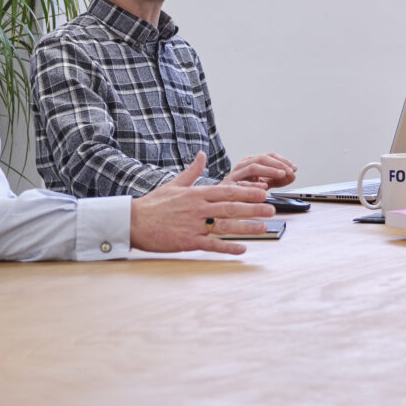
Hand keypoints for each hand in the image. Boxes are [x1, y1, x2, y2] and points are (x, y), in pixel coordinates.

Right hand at [130, 153, 273, 253]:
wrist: (133, 222)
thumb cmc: (153, 204)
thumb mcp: (174, 184)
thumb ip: (192, 172)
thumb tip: (202, 155)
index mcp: (196, 194)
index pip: (226, 191)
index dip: (246, 192)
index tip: (263, 192)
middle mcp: (197, 209)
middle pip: (231, 208)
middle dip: (253, 209)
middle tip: (272, 210)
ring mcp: (193, 225)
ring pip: (225, 226)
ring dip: (246, 227)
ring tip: (264, 228)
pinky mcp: (187, 241)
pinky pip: (211, 245)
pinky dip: (227, 247)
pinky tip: (242, 249)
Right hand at [226, 152, 297, 187]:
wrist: (221, 200)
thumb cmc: (242, 190)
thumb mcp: (263, 182)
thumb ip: (278, 179)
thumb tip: (293, 176)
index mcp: (251, 162)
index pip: (269, 156)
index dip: (283, 161)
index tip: (294, 168)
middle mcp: (243, 165)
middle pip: (262, 159)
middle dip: (278, 164)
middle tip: (289, 171)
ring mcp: (236, 174)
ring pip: (253, 167)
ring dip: (269, 170)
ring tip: (281, 174)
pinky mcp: (230, 185)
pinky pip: (243, 184)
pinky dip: (255, 184)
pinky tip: (265, 186)